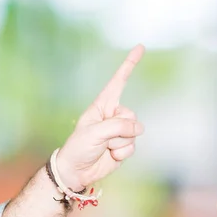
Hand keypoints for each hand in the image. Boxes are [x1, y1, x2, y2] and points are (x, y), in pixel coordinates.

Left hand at [55, 45, 144, 190]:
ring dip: (119, 143)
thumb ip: (117, 126)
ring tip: (104, 147)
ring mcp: (119, 131)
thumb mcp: (94, 132)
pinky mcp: (124, 145)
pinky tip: (110, 155)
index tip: (140, 47)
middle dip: (119, 129)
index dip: (129, 64)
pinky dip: (122, 153)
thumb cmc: (79, 147)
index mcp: (101, 106)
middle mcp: (111, 115)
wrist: (77, 170)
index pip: (118, 82)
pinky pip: (133, 147)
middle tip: (103, 137)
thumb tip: (137, 128)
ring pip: (134, 132)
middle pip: (130, 114)